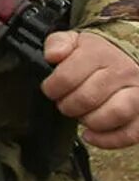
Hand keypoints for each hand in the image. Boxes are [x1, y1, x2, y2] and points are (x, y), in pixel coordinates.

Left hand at [41, 30, 138, 150]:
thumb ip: (57, 44)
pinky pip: (131, 133)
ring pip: (114, 114)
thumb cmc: (98, 54)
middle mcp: (123, 72)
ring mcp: (138, 93)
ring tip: (81, 116)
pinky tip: (91, 135)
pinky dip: (108, 139)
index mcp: (100, 53)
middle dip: (68, 106)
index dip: (52, 88)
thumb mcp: (75, 41)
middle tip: (65, 104)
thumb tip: (53, 56)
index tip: (51, 90)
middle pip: (88, 98)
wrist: (130, 56)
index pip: (68, 76)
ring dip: (90, 121)